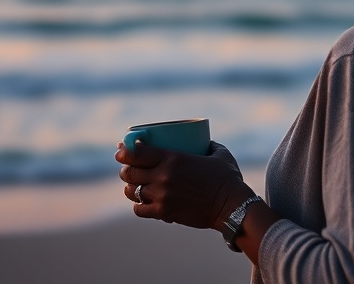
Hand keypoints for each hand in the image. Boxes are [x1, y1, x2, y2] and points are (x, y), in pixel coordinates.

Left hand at [116, 141, 254, 230]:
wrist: (232, 206)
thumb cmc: (227, 178)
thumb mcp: (217, 153)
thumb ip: (206, 145)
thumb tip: (203, 142)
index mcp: (173, 158)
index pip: (136, 152)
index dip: (124, 151)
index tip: (121, 150)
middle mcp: (163, 176)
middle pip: (129, 173)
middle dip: (125, 170)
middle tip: (128, 168)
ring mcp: (162, 196)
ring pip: (131, 191)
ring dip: (130, 187)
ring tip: (134, 186)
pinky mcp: (165, 212)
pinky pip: (139, 210)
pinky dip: (139, 205)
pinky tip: (144, 202)